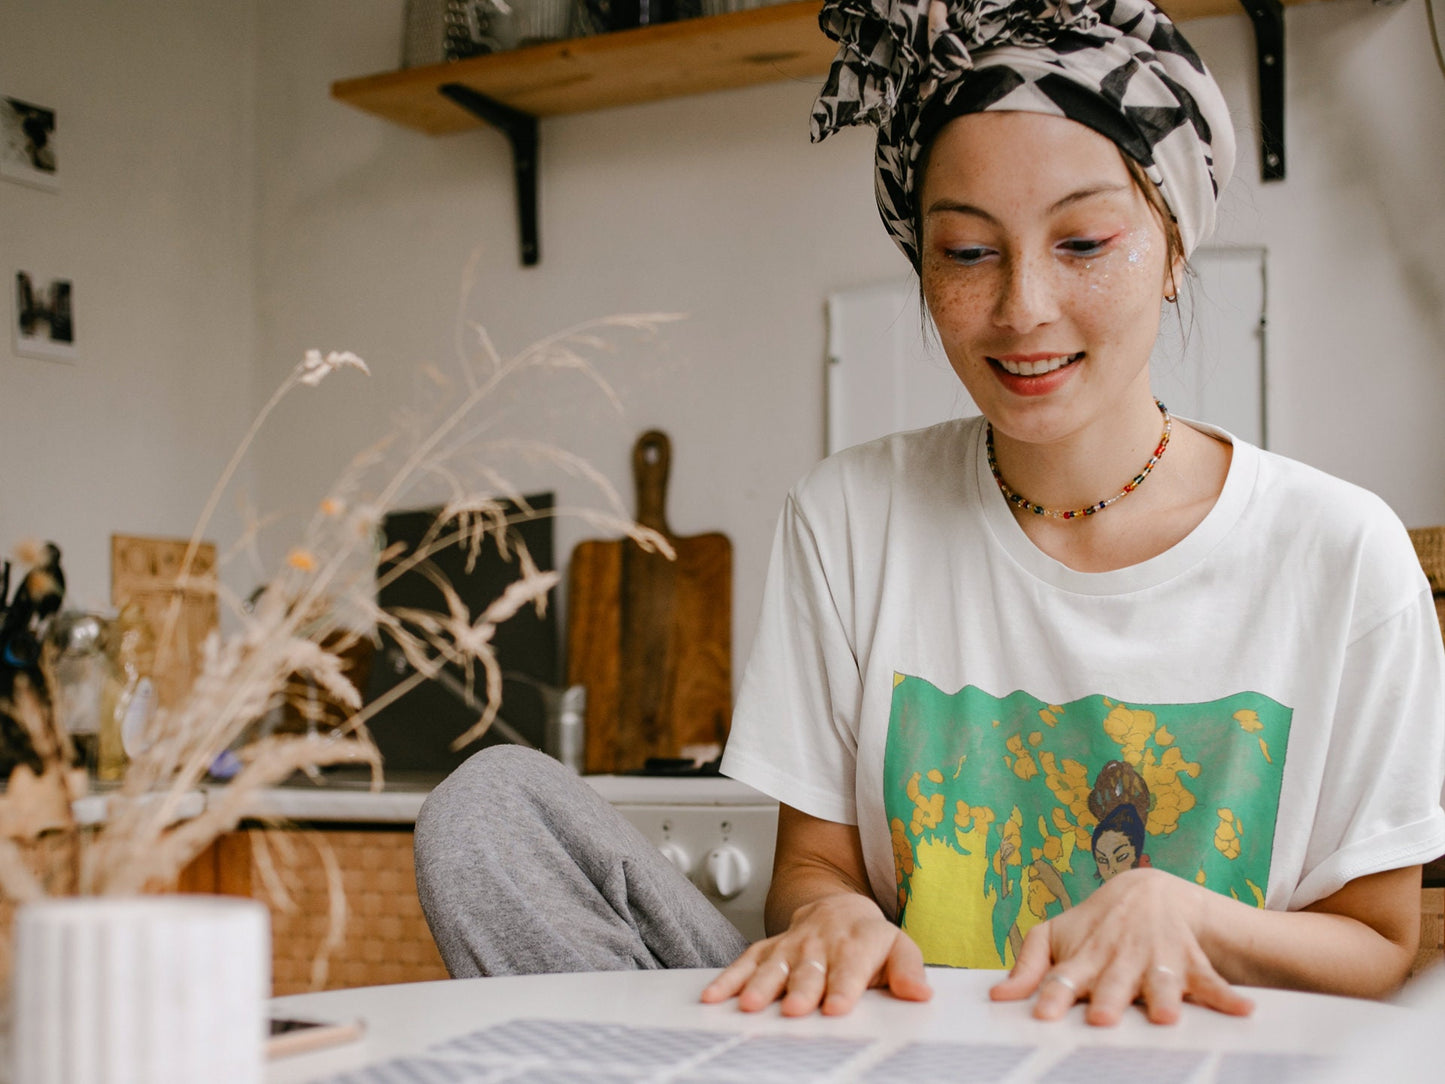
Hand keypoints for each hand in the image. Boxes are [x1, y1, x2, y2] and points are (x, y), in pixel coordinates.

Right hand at [699, 892, 931, 1015]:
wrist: (839, 908)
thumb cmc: (869, 940)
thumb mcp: (898, 947)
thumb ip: (909, 970)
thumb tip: (921, 993)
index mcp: (859, 942)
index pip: (851, 967)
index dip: (843, 987)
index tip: (836, 1007)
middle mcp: (822, 942)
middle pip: (810, 968)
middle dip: (801, 988)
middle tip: (793, 1009)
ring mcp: (792, 945)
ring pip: (775, 964)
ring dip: (761, 984)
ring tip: (750, 1005)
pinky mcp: (769, 948)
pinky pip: (746, 961)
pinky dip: (728, 978)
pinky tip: (714, 996)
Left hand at [989, 868, 1254, 1025]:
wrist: (1151, 892)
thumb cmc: (1096, 926)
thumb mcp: (1057, 938)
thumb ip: (1028, 970)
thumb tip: (997, 997)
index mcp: (1084, 957)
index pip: (1063, 978)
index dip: (1052, 996)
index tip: (1042, 1015)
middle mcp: (1119, 958)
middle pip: (1112, 982)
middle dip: (1109, 998)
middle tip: (1104, 1018)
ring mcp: (1156, 959)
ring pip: (1160, 982)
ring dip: (1163, 998)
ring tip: (1166, 1016)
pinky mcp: (1190, 962)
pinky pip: (1211, 980)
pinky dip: (1227, 996)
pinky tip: (1243, 1009)